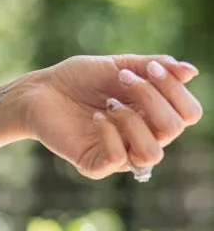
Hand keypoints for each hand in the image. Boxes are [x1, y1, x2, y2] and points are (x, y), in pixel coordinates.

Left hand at [16, 54, 201, 179]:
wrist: (39, 90)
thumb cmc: (79, 78)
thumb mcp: (119, 65)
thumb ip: (155, 67)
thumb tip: (192, 71)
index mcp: (153, 114)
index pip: (189, 114)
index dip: (175, 90)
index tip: (149, 67)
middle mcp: (142, 136)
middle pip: (174, 129)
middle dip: (151, 97)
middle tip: (122, 79)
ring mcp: (120, 153)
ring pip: (153, 152)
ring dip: (133, 121)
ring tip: (109, 103)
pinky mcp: (95, 165)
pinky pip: (118, 159)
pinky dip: (110, 134)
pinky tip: (96, 117)